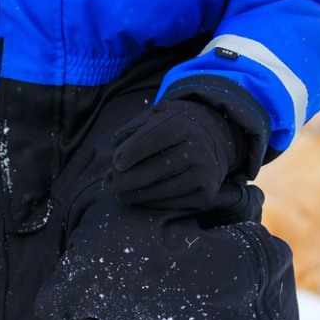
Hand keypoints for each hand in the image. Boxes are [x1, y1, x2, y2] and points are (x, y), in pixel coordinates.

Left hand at [106, 99, 246, 212]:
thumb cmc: (171, 129)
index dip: (132, 151)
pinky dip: (153, 203)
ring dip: (137, 194)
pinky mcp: (207, 193)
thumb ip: (133, 127)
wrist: (211, 140)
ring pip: (164, 189)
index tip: (115, 163)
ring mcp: (205, 173)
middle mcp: (198, 149)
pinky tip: (139, 199)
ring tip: (118, 194)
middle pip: (156, 168)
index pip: (154, 138)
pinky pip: (176, 203)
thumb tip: (115, 144)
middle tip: (107, 185)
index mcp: (183, 125)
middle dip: (127, 179)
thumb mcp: (155, 117)